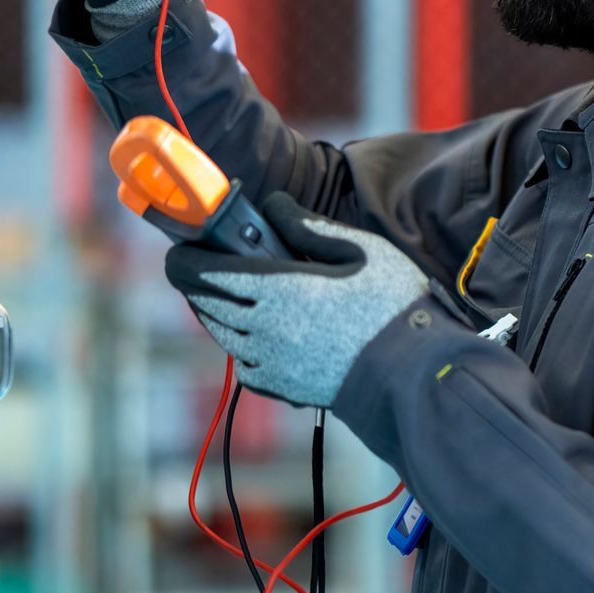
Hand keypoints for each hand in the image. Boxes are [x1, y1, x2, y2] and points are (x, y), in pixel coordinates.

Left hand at [165, 194, 431, 407]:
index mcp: (279, 289)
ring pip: (221, 334)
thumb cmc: (393, 307)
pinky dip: (240, 346)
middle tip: (199, 265)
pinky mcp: (282, 387)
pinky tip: (256, 334)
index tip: (179, 247)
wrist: (414, 374)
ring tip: (223, 294)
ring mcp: (270, 363)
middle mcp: (264, 329)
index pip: (208, 271)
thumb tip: (273, 205)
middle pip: (207, 302)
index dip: (186, 258)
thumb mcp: (361, 250)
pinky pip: (244, 365)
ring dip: (214, 311)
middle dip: (196, 281)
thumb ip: (308, 226)